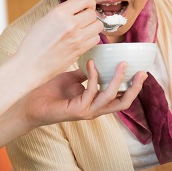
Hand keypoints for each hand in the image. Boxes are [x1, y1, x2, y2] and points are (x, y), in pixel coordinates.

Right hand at [9, 0, 103, 84]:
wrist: (30, 65)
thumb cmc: (34, 43)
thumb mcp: (45, 20)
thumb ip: (62, 13)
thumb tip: (77, 9)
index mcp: (60, 13)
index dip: (88, 2)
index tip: (87, 6)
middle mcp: (70, 24)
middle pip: (93, 14)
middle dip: (90, 15)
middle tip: (83, 20)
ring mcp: (77, 38)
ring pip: (98, 26)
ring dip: (93, 26)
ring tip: (84, 29)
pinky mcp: (80, 50)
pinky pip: (96, 39)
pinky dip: (92, 38)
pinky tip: (83, 39)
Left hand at [22, 60, 146, 127]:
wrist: (29, 101)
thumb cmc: (49, 90)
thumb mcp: (72, 78)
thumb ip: (86, 73)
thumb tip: (98, 59)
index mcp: (96, 102)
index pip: (122, 98)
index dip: (134, 87)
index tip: (142, 70)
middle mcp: (95, 109)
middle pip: (124, 103)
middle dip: (135, 88)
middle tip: (142, 72)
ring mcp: (87, 111)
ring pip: (111, 97)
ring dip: (118, 79)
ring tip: (122, 63)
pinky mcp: (77, 110)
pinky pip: (91, 91)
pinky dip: (94, 76)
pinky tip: (92, 63)